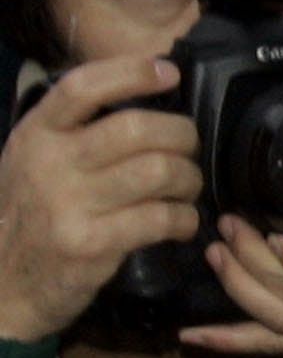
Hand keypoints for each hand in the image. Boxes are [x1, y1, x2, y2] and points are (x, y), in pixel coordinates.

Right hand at [0, 56, 203, 344]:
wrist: (4, 285)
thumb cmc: (33, 216)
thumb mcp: (33, 162)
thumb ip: (75, 131)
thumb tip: (144, 95)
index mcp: (35, 136)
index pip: (81, 88)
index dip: (129, 72)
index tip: (167, 73)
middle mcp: (49, 164)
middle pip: (136, 129)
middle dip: (181, 136)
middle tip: (188, 151)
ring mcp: (67, 205)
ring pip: (157, 171)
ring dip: (188, 178)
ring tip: (186, 188)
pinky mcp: (90, 243)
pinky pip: (160, 218)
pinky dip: (185, 219)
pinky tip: (181, 223)